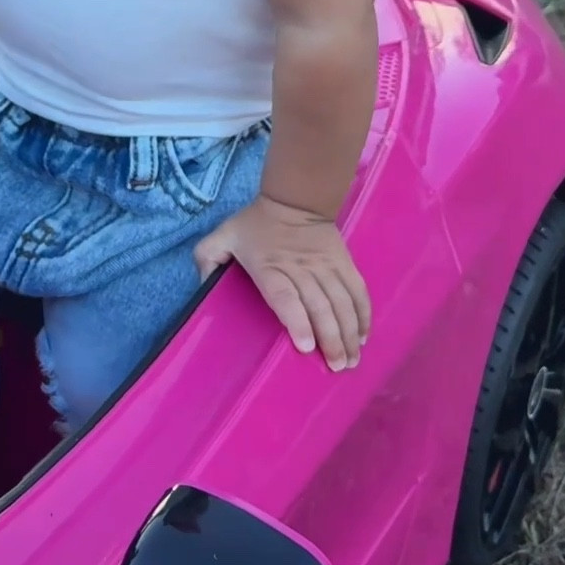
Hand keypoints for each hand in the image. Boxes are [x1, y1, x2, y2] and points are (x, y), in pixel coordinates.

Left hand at [194, 194, 370, 368]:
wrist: (293, 197)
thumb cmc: (255, 224)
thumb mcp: (223, 236)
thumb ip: (207, 259)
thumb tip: (202, 286)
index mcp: (270, 267)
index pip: (286, 296)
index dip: (298, 321)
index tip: (307, 347)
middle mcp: (301, 268)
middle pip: (320, 305)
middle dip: (332, 339)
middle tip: (337, 367)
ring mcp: (326, 265)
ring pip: (342, 301)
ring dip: (350, 332)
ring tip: (352, 359)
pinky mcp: (344, 262)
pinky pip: (357, 289)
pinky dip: (363, 313)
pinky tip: (363, 335)